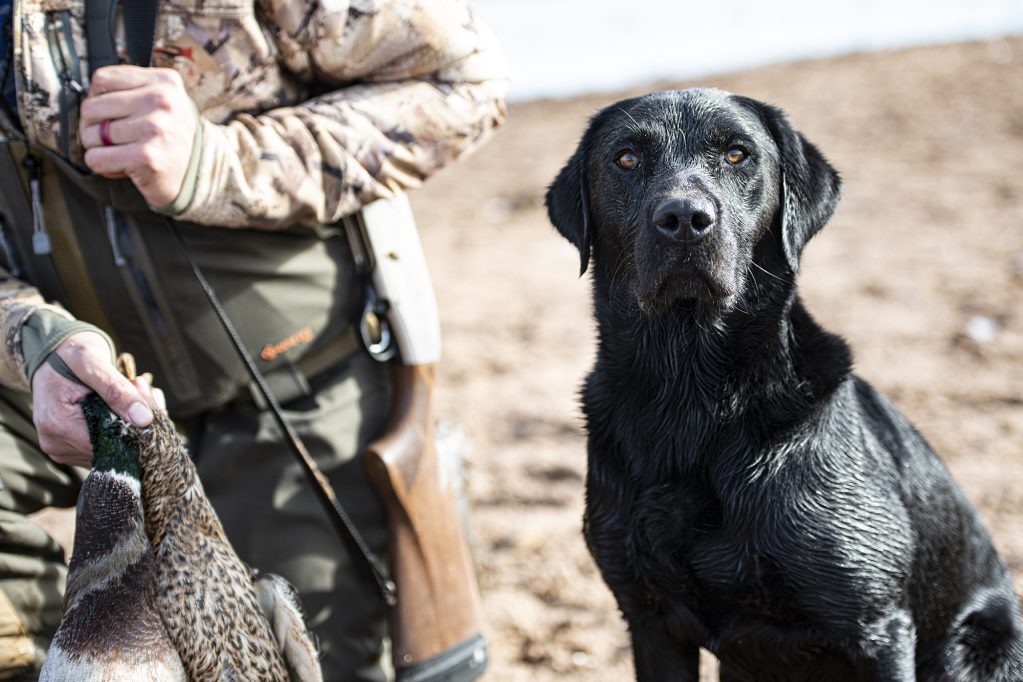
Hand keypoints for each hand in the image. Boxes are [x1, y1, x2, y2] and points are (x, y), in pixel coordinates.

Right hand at [31, 331, 165, 467]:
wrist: (53, 356)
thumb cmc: (70, 356)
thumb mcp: (92, 363)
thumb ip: (117, 390)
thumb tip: (144, 420)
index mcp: (57, 425)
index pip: (109, 443)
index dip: (135, 423)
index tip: (144, 393)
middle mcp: (57, 445)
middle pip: (115, 447)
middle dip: (136, 420)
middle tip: (141, 386)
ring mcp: (65, 450)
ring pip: (116, 447)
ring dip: (133, 421)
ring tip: (134, 389)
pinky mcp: (73, 449)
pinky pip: (109, 444)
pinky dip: (125, 424)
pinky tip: (128, 402)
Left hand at [79, 65, 196, 207]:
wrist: (200, 174)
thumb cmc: (174, 137)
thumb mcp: (166, 100)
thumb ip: (134, 88)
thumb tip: (90, 93)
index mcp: (164, 82)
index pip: (102, 79)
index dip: (98, 99)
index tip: (112, 114)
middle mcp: (161, 101)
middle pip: (91, 108)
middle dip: (93, 127)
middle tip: (113, 138)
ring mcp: (153, 128)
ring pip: (90, 135)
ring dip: (99, 149)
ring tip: (122, 152)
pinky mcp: (145, 156)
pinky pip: (97, 159)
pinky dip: (103, 166)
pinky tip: (124, 166)